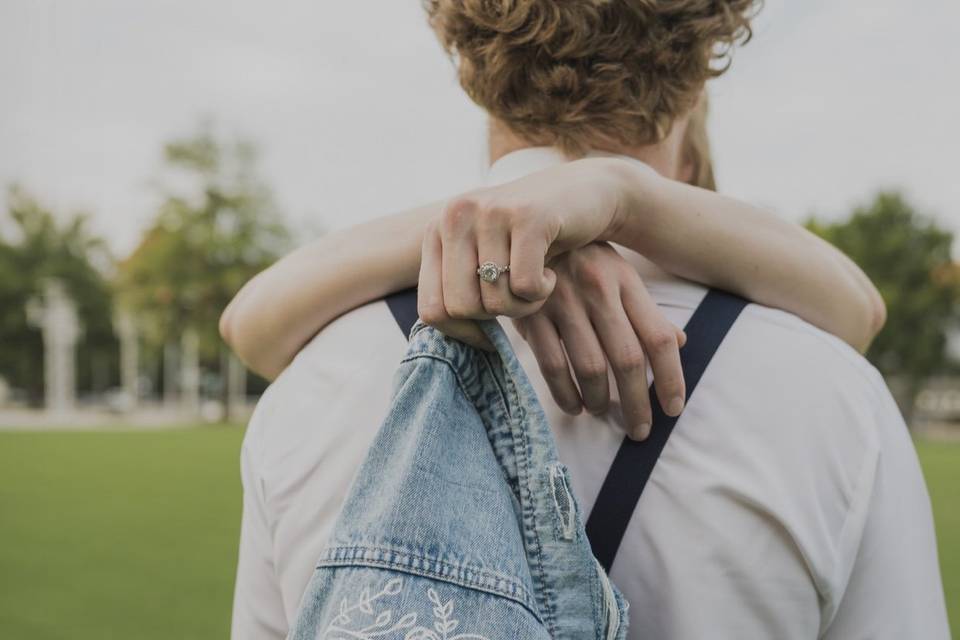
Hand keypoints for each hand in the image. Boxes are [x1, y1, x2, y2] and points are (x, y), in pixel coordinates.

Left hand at [417, 157, 645, 346]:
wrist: (585, 193)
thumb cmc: (532, 239)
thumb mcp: (486, 258)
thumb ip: (460, 288)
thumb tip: (452, 340)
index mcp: (437, 231)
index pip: (431, 308)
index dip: (462, 333)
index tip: (490, 332)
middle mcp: (455, 215)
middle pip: (460, 308)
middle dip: (495, 317)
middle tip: (518, 299)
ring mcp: (490, 212)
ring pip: (495, 301)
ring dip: (524, 306)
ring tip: (537, 283)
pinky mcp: (527, 216)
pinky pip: (525, 286)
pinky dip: (542, 293)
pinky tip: (550, 274)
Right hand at [512, 243, 686, 439]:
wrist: (525, 229)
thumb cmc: (579, 258)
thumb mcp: (617, 272)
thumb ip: (644, 309)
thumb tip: (680, 342)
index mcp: (625, 280)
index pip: (658, 338)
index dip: (671, 379)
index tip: (673, 409)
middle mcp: (597, 290)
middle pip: (627, 360)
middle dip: (637, 404)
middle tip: (640, 430)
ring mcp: (562, 301)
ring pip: (590, 367)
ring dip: (600, 401)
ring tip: (603, 412)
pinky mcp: (531, 313)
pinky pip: (552, 365)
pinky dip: (566, 394)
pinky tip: (574, 406)